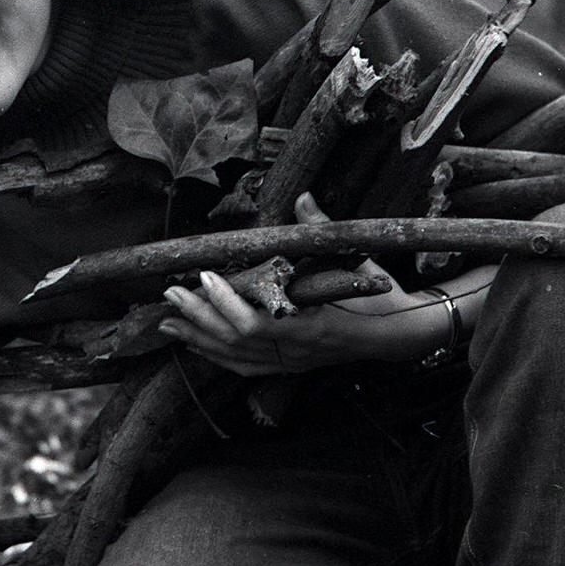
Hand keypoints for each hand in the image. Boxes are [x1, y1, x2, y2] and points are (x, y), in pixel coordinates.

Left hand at [158, 193, 439, 375]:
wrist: (397, 336)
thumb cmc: (379, 298)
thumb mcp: (356, 262)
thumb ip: (323, 232)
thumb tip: (304, 198)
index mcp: (311, 329)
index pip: (255, 323)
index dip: (225, 303)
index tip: (204, 276)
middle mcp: (295, 353)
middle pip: (234, 342)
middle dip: (199, 317)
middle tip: (170, 293)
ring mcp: (290, 364)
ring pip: (233, 358)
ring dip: (198, 338)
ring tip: (167, 323)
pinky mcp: (289, 367)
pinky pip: (243, 367)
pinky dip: (216, 355)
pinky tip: (196, 344)